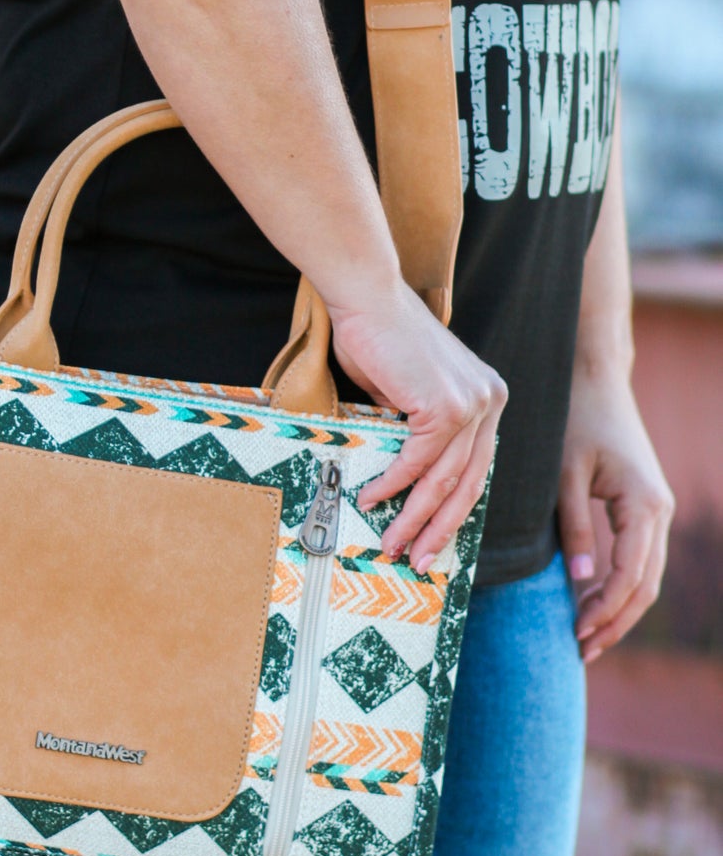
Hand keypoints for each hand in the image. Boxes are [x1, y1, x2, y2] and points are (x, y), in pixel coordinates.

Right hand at [331, 279, 507, 572]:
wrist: (366, 295)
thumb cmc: (378, 336)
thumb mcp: (407, 392)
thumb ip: (416, 430)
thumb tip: (404, 477)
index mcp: (487, 398)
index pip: (477, 468)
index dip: (454, 511)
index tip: (432, 539)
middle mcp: (489, 401)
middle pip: (469, 484)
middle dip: (441, 529)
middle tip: (418, 559)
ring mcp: (472, 403)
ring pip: (445, 480)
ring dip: (414, 517)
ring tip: (392, 543)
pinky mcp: (446, 404)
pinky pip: (418, 461)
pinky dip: (393, 484)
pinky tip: (373, 499)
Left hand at [559, 365, 673, 661]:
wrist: (593, 380)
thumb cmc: (573, 421)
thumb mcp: (562, 476)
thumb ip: (572, 528)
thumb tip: (578, 581)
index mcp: (644, 505)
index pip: (631, 576)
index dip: (604, 612)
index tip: (575, 635)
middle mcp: (660, 510)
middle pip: (646, 585)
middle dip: (615, 622)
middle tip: (580, 650)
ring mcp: (658, 509)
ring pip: (648, 575)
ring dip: (620, 609)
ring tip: (586, 637)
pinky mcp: (646, 506)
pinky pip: (641, 558)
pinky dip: (622, 586)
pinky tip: (593, 602)